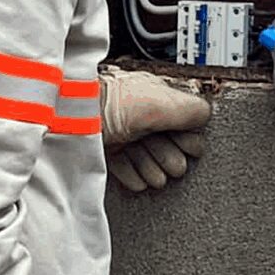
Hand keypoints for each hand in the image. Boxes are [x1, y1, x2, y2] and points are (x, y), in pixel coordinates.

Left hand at [99, 67, 210, 191]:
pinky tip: (139, 180)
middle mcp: (137, 112)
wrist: (67, 117)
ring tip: (156, 176)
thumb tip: (207, 115)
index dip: (187, 135)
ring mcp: (121, 132)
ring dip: (154, 168)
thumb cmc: (107, 102)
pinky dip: (133, 175)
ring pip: (146, 154)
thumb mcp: (159, 103)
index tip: (192, 149)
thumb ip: (189, 109)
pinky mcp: (104, 150)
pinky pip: (124, 166)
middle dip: (171, 155)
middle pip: (164, 139)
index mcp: (153, 94)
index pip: (181, 117)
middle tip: (175, 166)